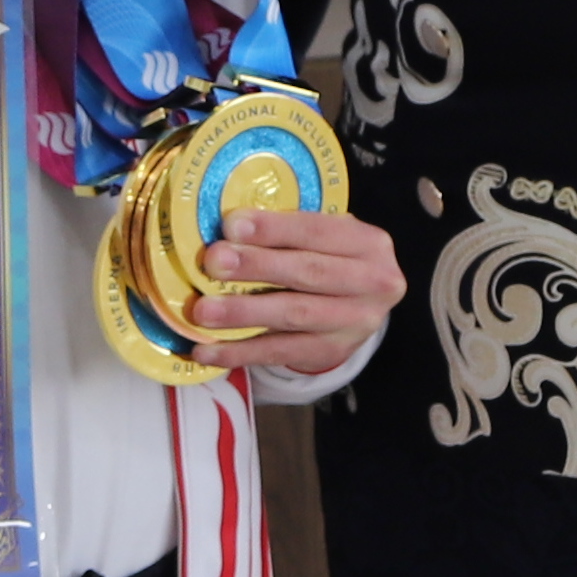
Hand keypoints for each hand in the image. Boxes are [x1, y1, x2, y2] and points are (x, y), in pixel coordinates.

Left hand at [190, 205, 406, 382]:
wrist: (358, 309)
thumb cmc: (328, 259)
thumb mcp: (323, 238)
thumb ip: (286, 231)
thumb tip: (227, 228)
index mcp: (368, 243)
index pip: (317, 231)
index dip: (274, 229)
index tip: (232, 225)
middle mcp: (373, 283)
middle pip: (308, 272)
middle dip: (257, 266)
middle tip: (213, 262)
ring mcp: (356, 323)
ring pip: (294, 315)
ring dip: (243, 313)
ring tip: (203, 310)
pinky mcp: (332, 352)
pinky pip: (281, 352)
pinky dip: (240, 351)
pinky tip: (207, 350)